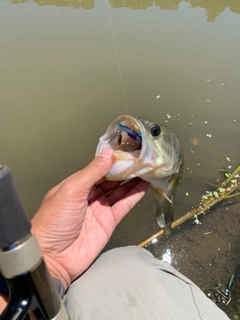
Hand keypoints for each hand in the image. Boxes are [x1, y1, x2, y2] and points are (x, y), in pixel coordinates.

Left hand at [31, 148, 148, 288]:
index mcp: (77, 184)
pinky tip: (145, 184)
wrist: (53, 257)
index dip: (113, 159)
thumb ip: (92, 172)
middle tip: (143, 157)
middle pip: (111, 178)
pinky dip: (135, 195)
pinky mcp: (109, 222)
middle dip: (125, 168)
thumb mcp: (71, 191)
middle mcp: (89, 194)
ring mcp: (100, 208)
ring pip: (120, 190)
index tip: (128, 149)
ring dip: (133, 179)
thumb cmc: (55, 220)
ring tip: (148, 167)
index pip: (98, 168)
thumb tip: (109, 153)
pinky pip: (124, 205)